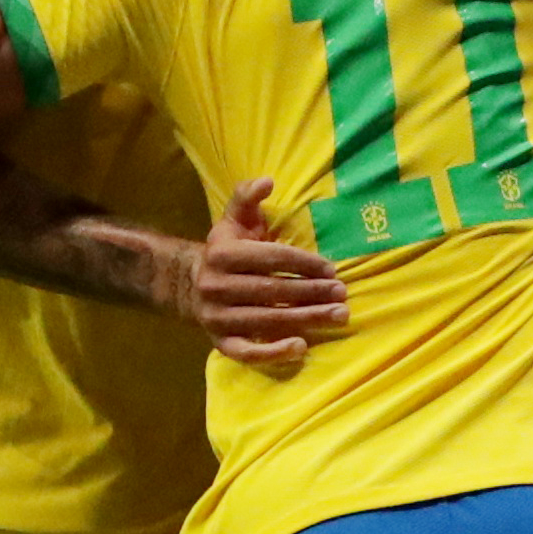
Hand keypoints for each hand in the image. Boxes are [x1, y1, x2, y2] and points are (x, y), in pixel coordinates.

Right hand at [189, 178, 347, 371]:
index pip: (271, 258)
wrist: (189, 285)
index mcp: (221, 254)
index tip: (331, 269)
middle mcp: (216, 286)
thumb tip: (268, 181)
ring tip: (338, 316)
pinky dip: (274, 352)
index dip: (304, 263)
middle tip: (343, 294)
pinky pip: (247, 351)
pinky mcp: (220, 342)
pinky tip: (301, 346)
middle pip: (273, 291)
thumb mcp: (234, 219)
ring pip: (267, 320)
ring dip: (306, 319)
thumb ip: (247, 197)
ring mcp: (217, 317)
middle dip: (312, 292)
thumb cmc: (226, 250)